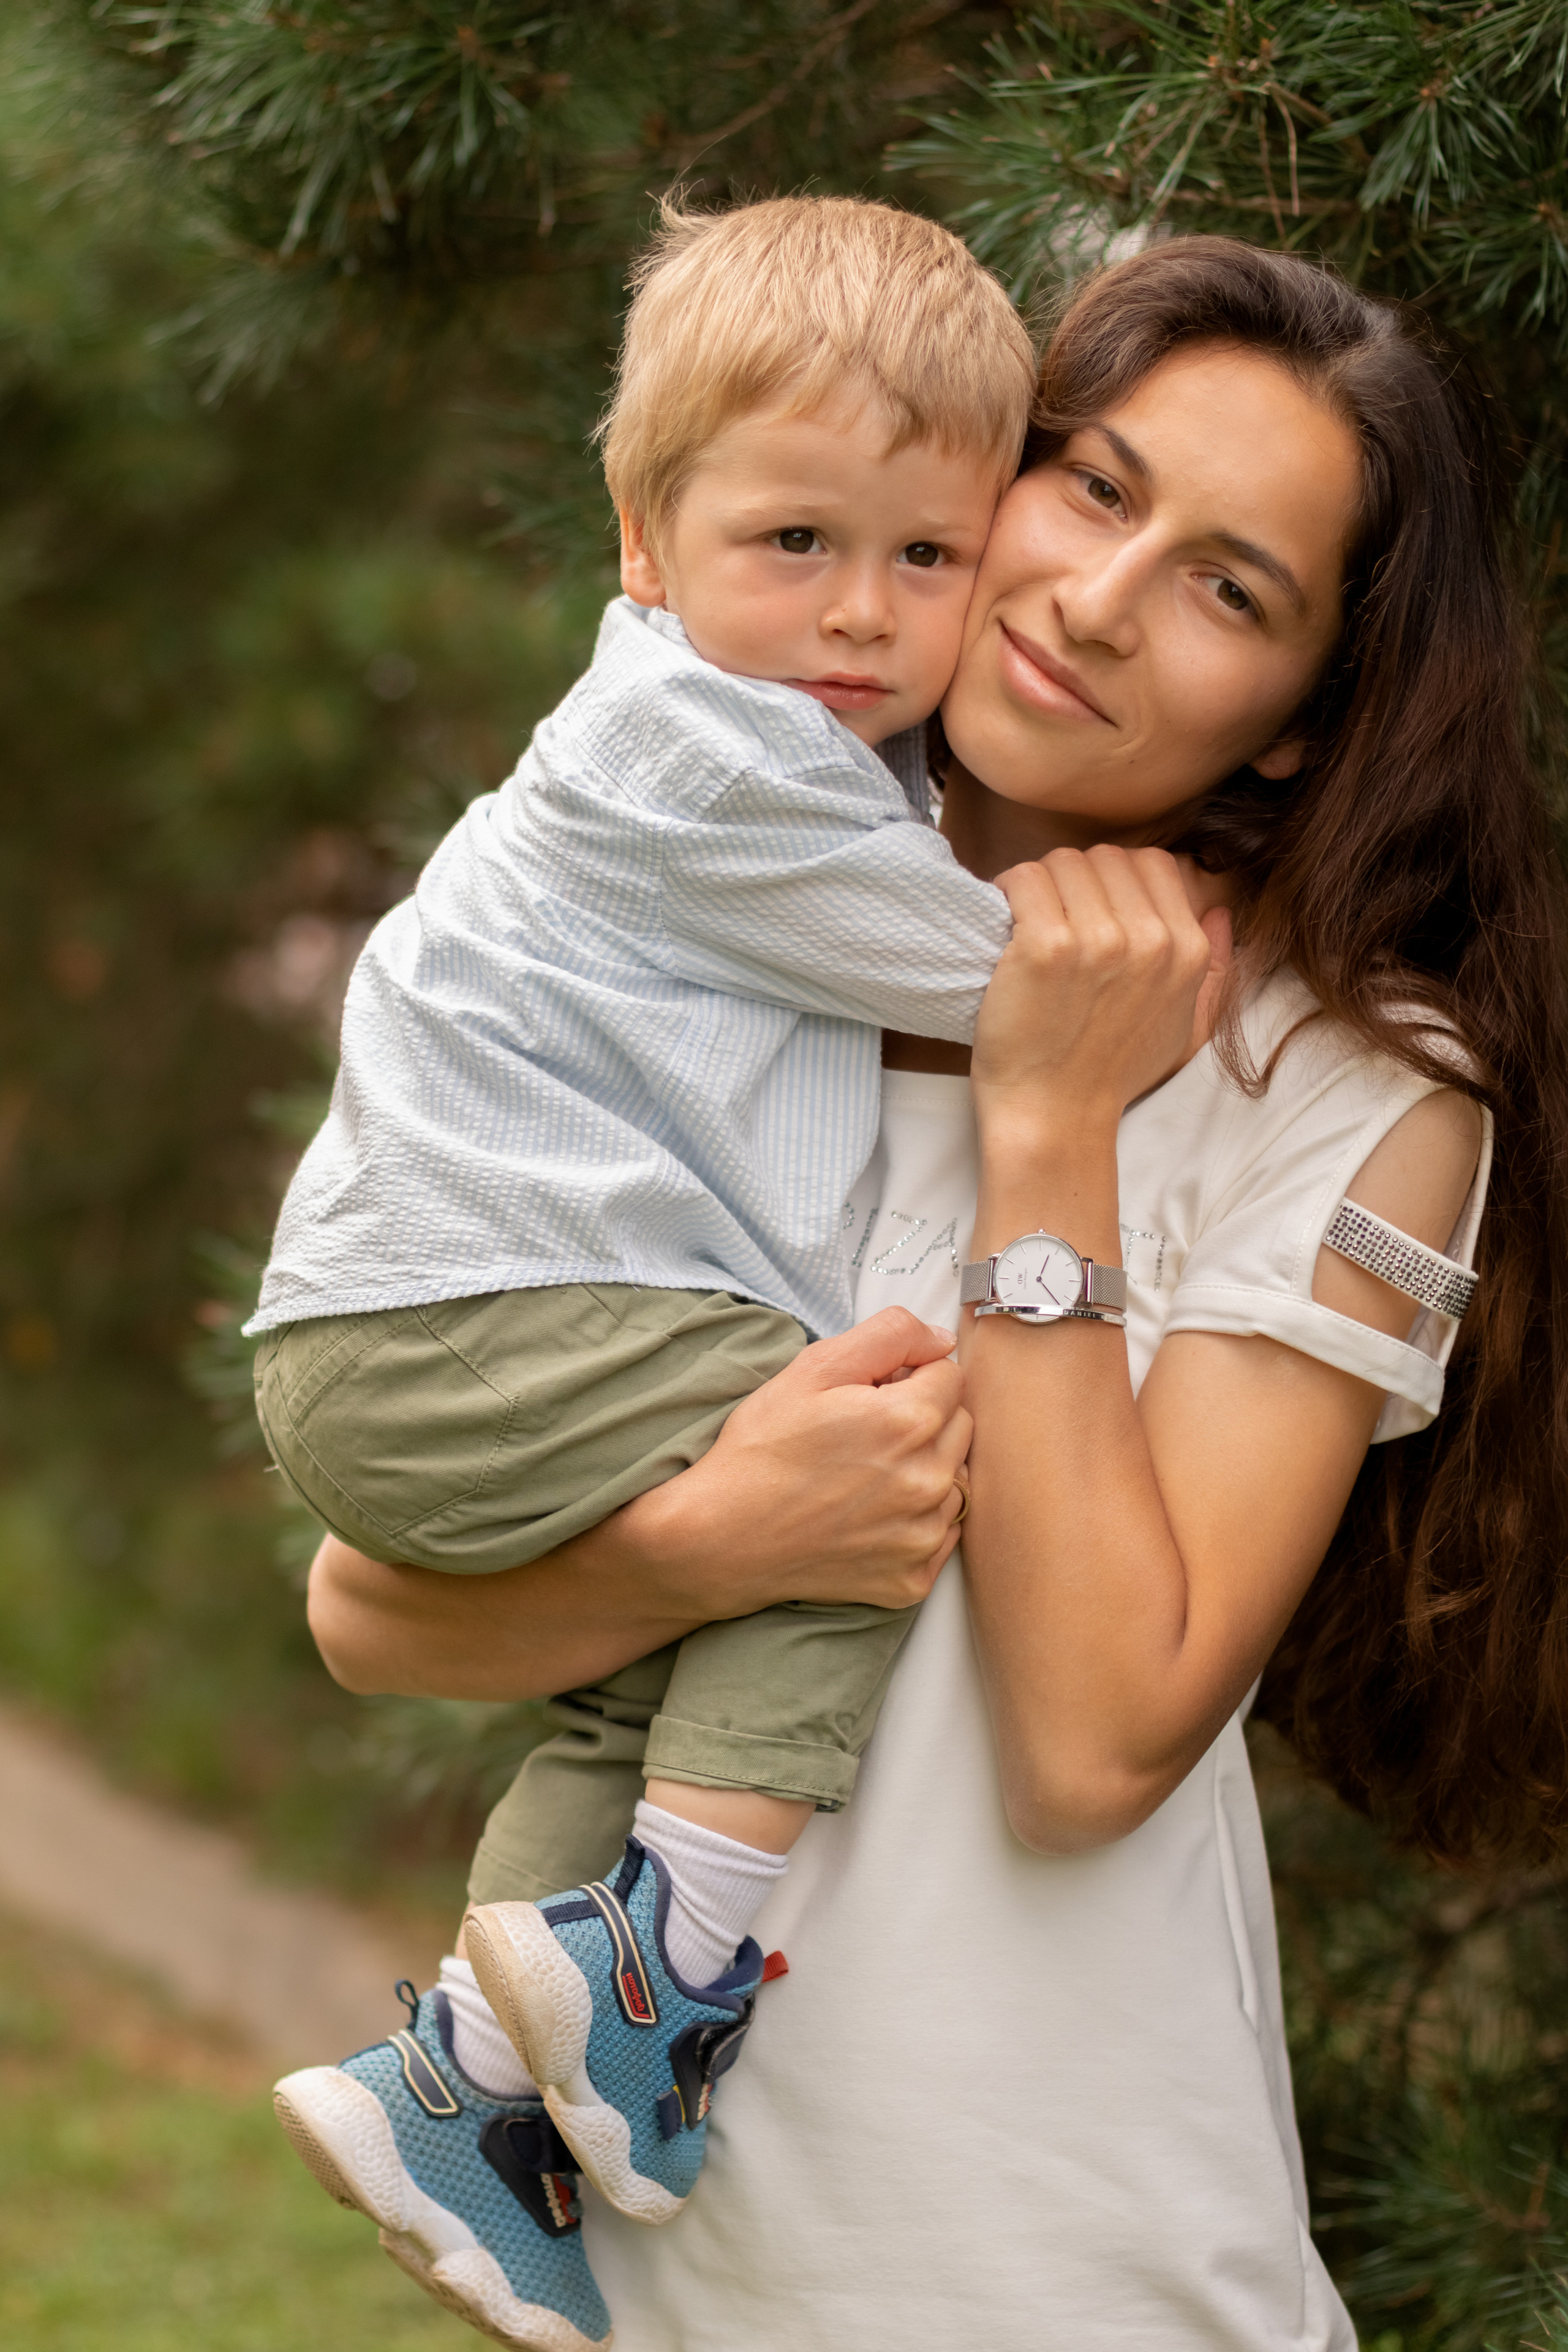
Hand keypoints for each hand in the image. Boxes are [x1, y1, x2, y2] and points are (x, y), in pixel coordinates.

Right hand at [629, 1306, 971, 1617]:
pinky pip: (941, 1534)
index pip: (949, 1376)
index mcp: (909, 1422)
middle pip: (959, 1426)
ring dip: (924, 1470)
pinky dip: (915, 1521)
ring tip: (863, 1476)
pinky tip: (868, 1515)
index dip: (907, 1376)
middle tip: (863, 1432)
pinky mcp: (912, 1578)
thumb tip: (942, 1340)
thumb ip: (889, 1335)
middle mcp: (928, 1482)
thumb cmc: (762, 1450)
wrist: (722, 1537)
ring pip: (956, 1480)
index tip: (870, 1394)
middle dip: (923, 1418)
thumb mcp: (813, 1368)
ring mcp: (922, 1535)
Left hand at [971, 845, 1227, 1141]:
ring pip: (1060, 862)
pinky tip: (1002, 929)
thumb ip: (1213, 969)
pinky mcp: (1045, 947)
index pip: (1150, 863)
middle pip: (1102, 857)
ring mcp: (1098, 940)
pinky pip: (1022, 880)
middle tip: (1049, 918)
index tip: (1085, 910)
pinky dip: (1005, 895)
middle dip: (1072, 880)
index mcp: (1186, 949)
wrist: (1055, 1116)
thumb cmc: (1111, 1074)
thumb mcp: (1185, 1029)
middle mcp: (1149, 939)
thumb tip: (1220, 911)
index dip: (1111, 880)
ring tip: (1024, 925)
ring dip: (1037, 887)